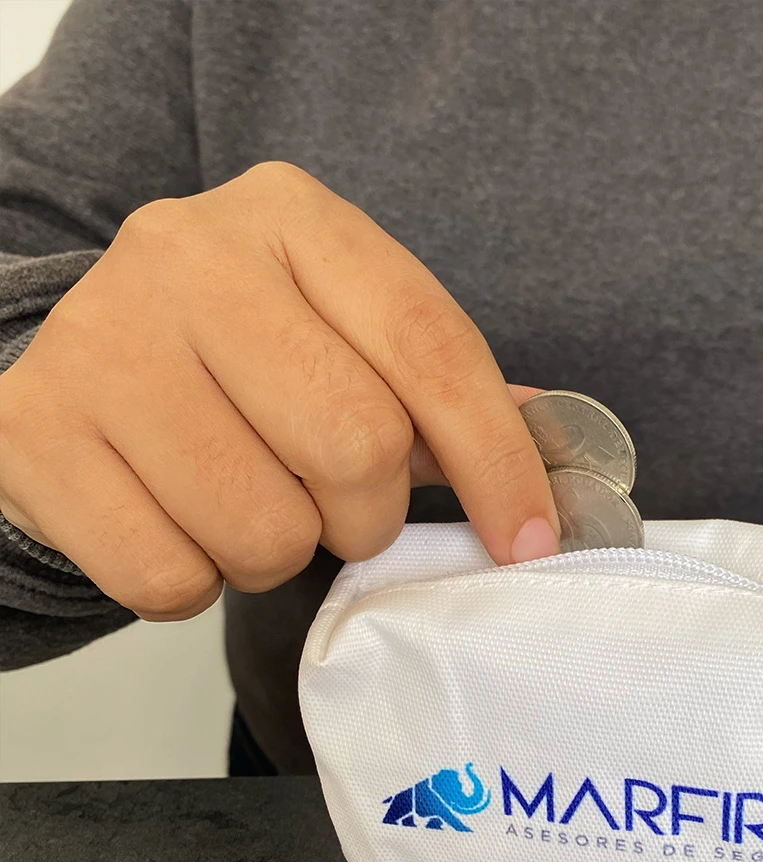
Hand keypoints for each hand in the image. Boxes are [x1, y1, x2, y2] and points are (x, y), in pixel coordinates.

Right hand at [0, 160, 559, 620]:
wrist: (83, 366)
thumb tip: (550, 476)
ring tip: (247, 505)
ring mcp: (101, 339)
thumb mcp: (343, 336)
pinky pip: (169, 576)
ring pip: (264, 528)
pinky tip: (178, 524)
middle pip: (357, 446)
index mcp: (293, 219)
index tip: (529, 539)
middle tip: (335, 505)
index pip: (431, 349)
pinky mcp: (34, 430)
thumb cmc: (240, 362)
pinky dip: (195, 581)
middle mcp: (189, 255)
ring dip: (277, 550)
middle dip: (366, 513)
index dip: (497, 462)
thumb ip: (440, 392)